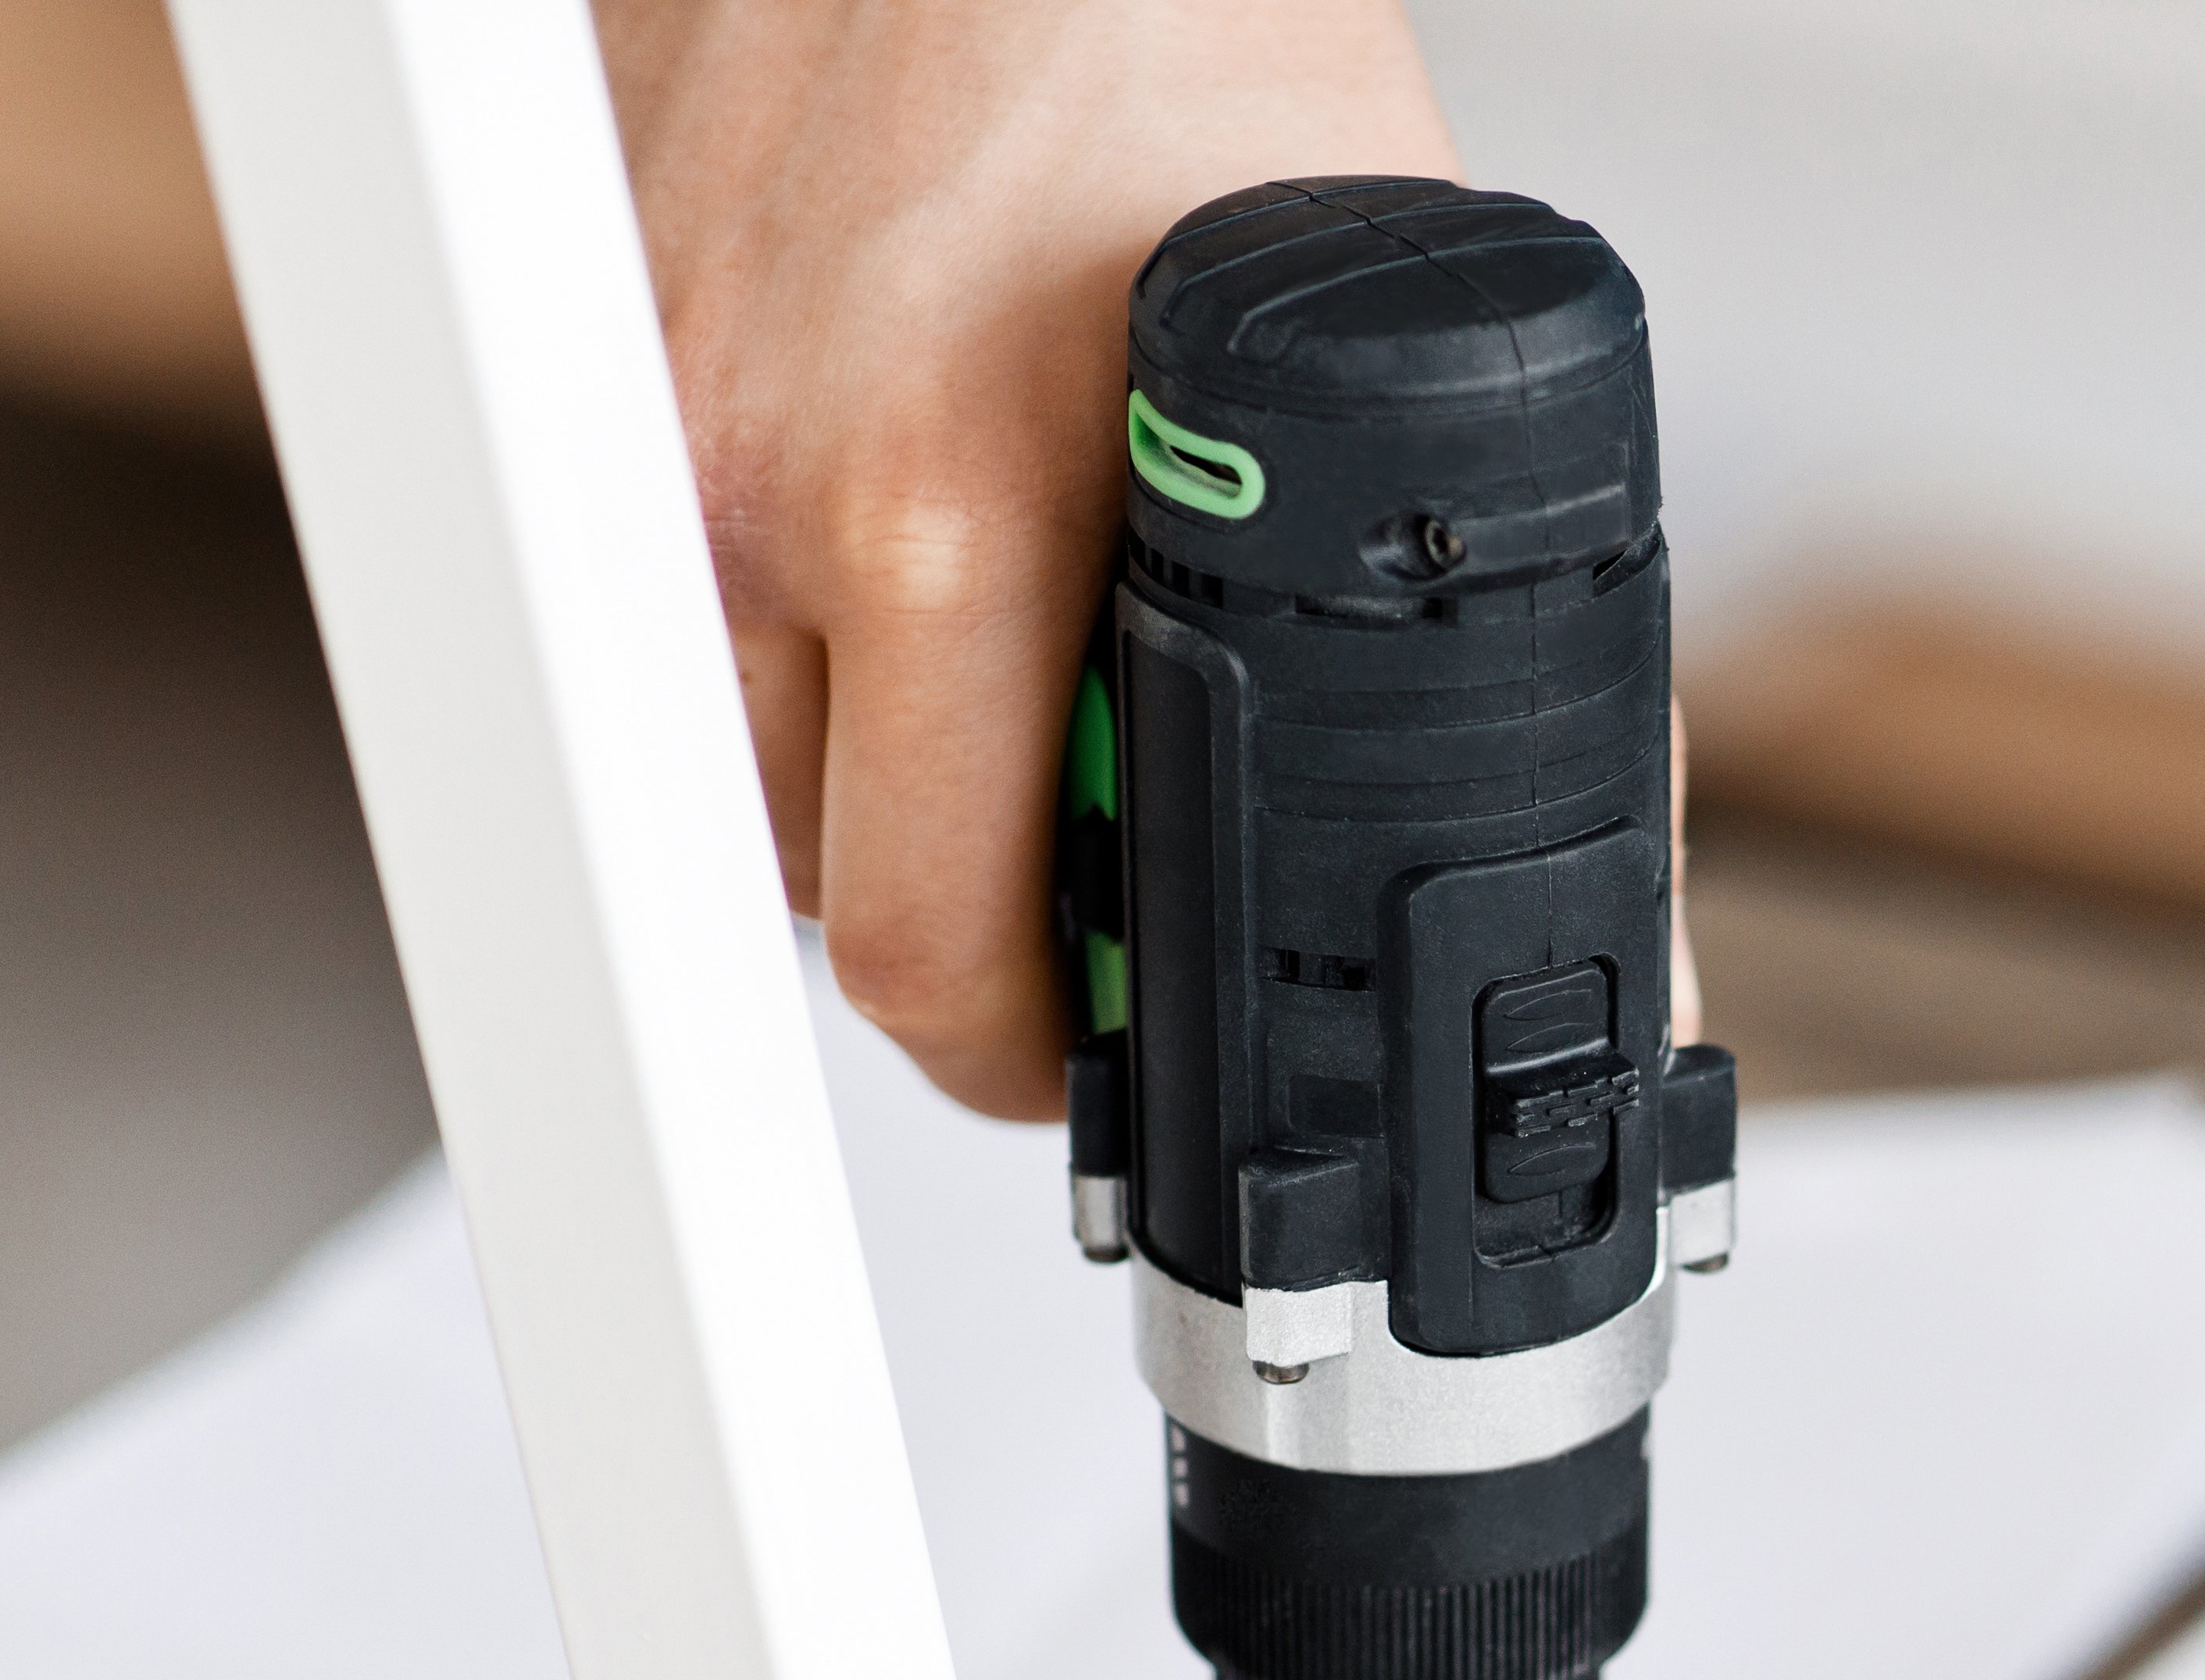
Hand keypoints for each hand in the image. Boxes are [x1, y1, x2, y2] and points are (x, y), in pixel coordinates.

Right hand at [593, 0, 1459, 1113]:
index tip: (1112, 1054)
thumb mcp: (1402, 404)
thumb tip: (1607, 937)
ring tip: (1012, 675)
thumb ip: (1484, 689)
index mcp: (945, 515)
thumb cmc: (1195, 55)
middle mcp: (763, 482)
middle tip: (1096, 857)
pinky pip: (679, 606)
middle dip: (979, 911)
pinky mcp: (598, 360)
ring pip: (743, 765)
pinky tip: (910, 531)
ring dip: (879, 780)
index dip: (1043, 1051)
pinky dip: (794, 624)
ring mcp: (657, 425)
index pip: (936, 952)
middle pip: (833, 887)